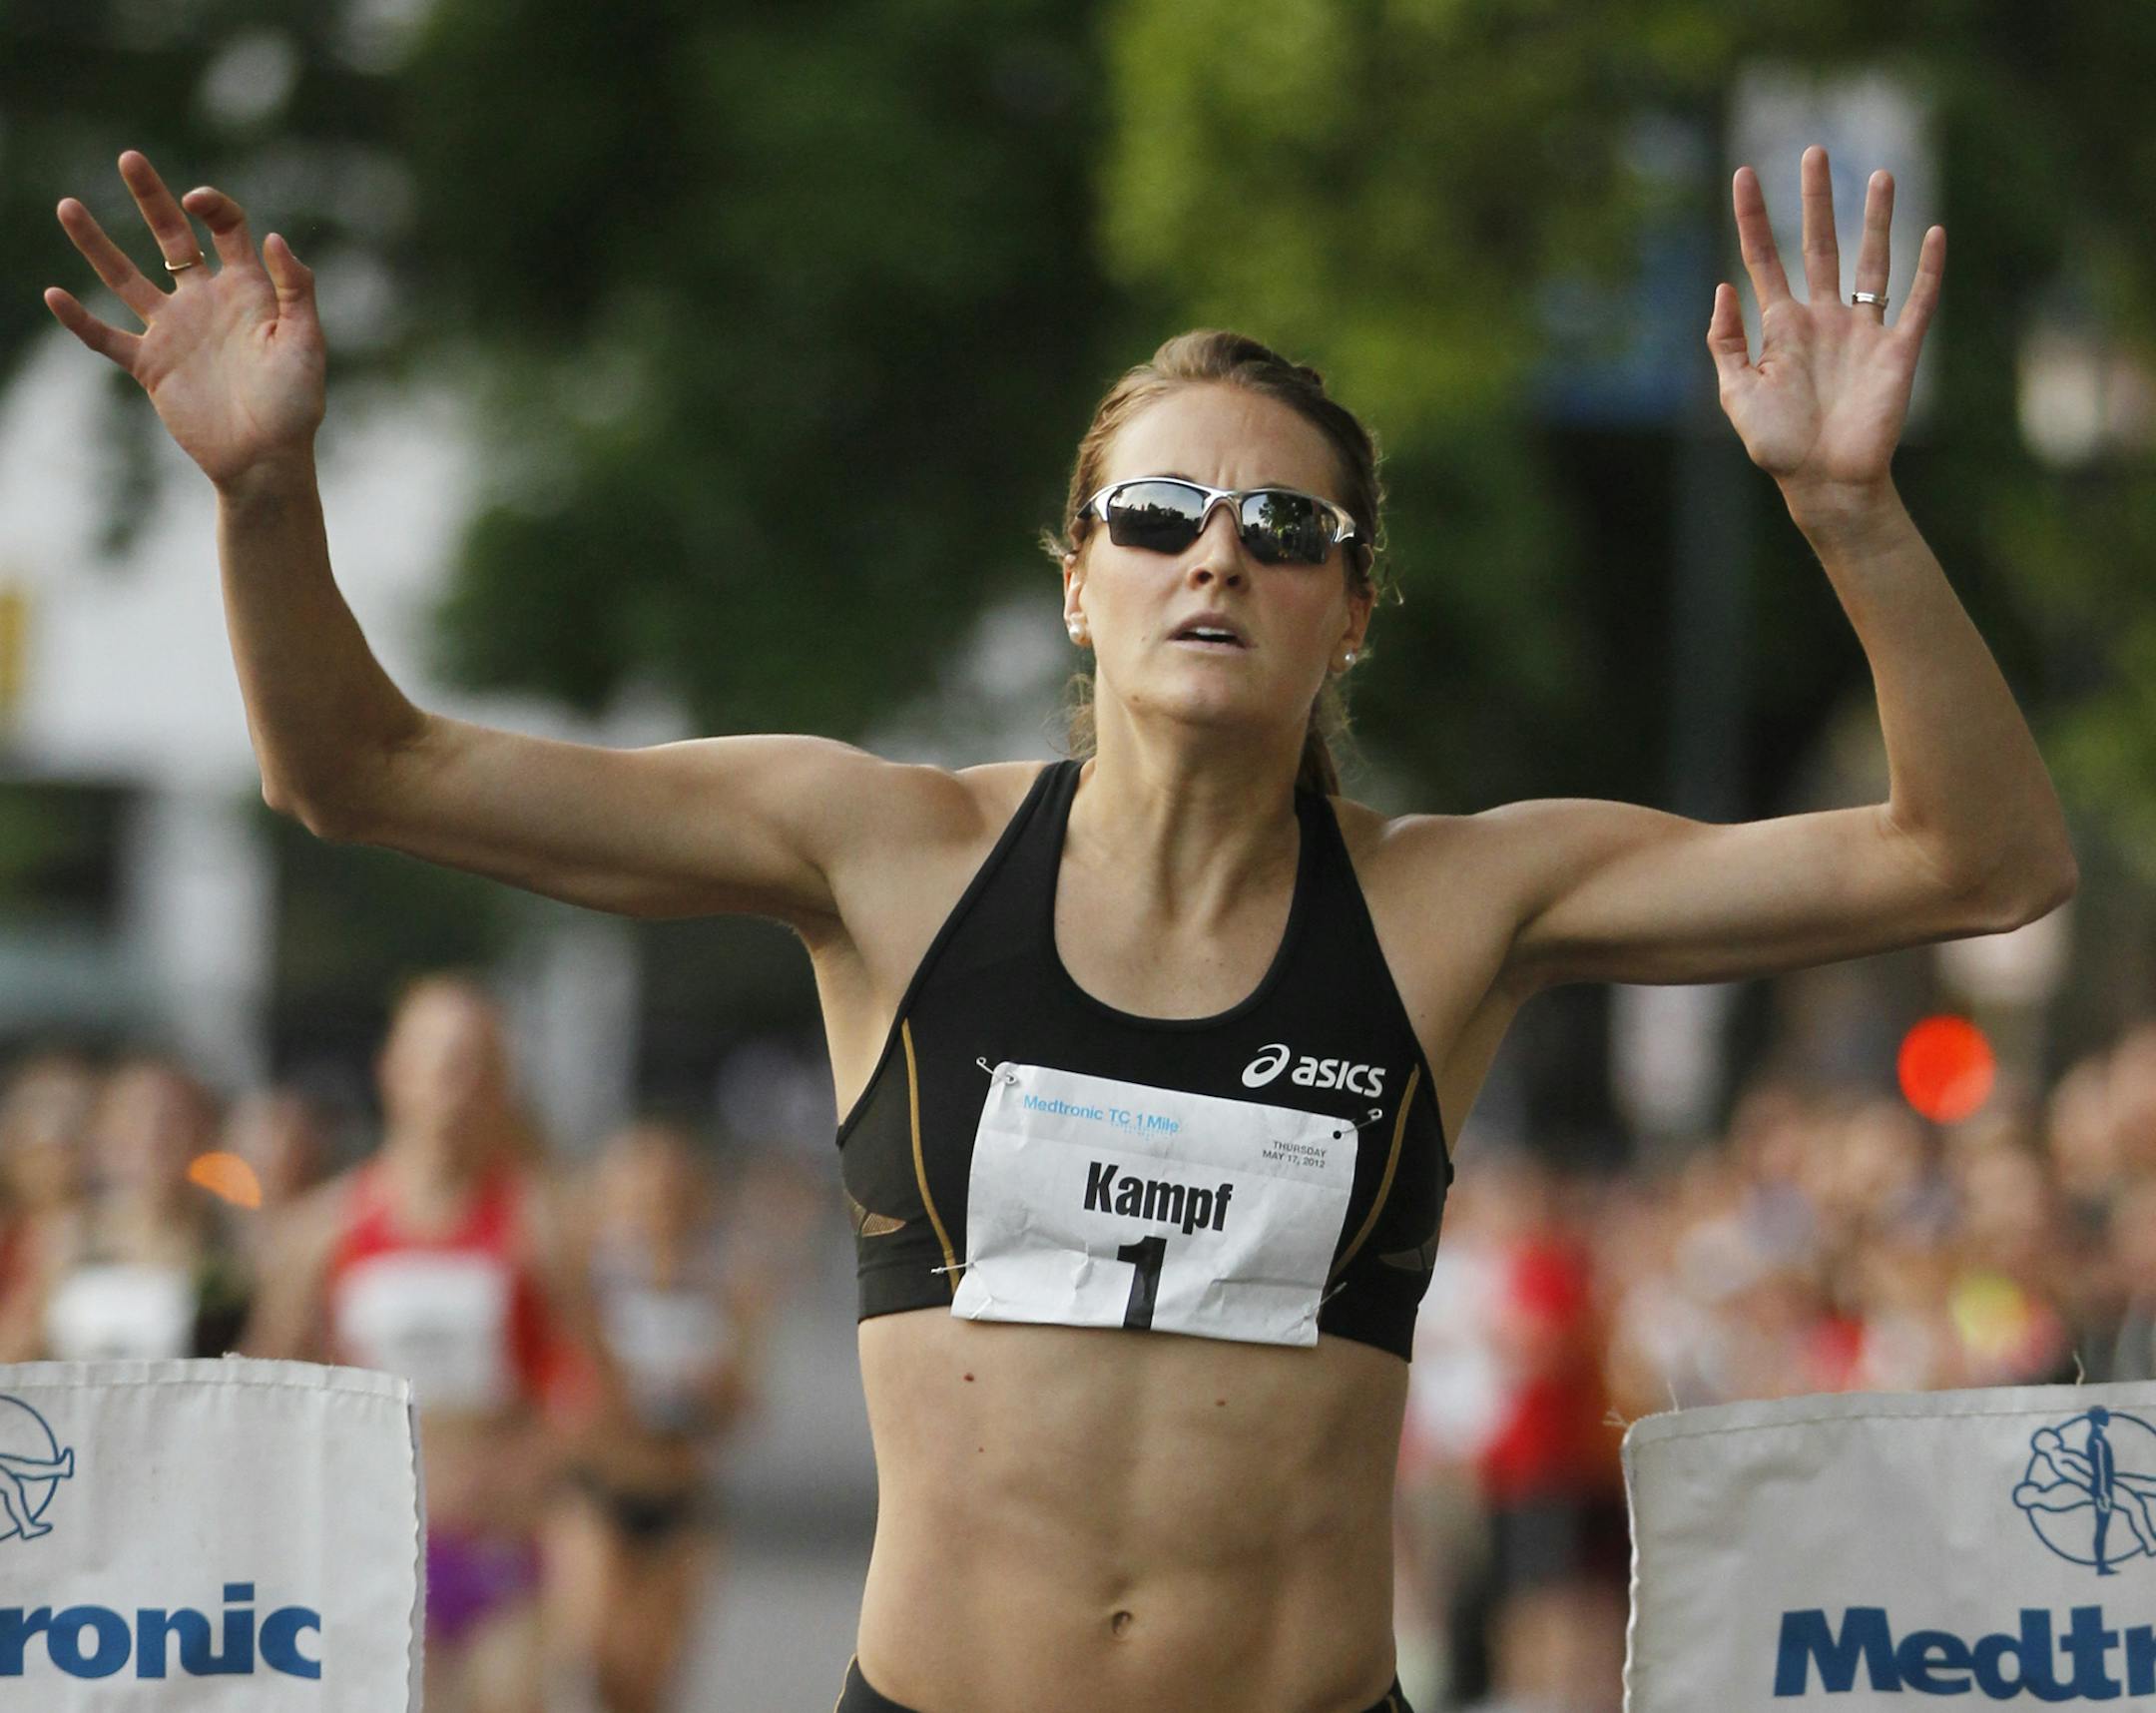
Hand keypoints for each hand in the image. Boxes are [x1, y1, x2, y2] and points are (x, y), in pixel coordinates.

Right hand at [44, 151, 325, 489]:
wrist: (265, 460)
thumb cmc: (295, 405)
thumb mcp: (306, 344)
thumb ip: (296, 289)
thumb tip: (275, 237)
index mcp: (247, 291)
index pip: (226, 230)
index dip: (214, 206)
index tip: (198, 202)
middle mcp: (206, 302)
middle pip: (172, 237)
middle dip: (151, 197)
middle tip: (129, 157)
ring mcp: (174, 331)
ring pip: (126, 277)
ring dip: (97, 244)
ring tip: (68, 205)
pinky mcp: (151, 365)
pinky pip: (105, 337)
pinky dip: (78, 320)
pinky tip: (53, 294)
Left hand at [1708, 144, 1943, 512]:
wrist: (1824, 483)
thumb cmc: (1777, 446)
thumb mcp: (1737, 395)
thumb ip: (1726, 343)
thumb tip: (1723, 287)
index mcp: (1781, 328)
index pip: (1763, 258)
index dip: (1752, 217)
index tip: (1742, 173)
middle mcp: (1822, 319)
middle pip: (1818, 244)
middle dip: (1815, 199)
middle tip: (1815, 151)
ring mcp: (1861, 332)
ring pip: (1871, 260)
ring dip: (1877, 218)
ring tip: (1880, 173)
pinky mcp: (1897, 351)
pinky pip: (1916, 302)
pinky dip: (1927, 269)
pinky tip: (1934, 231)